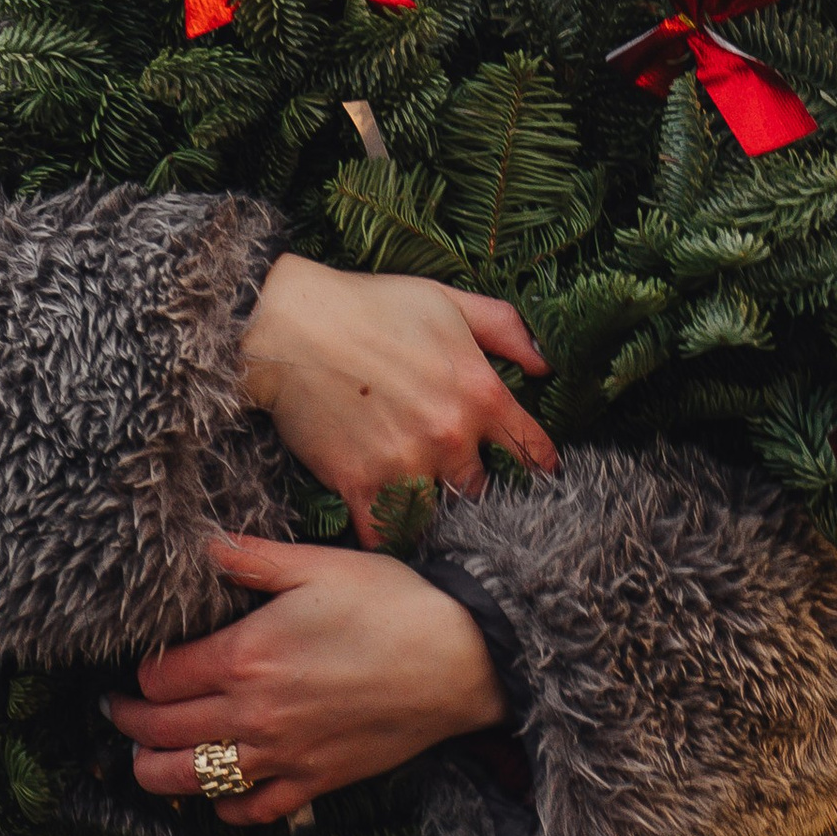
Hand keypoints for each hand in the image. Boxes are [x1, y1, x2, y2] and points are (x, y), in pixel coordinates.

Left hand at [106, 532, 505, 825]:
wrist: (460, 661)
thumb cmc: (392, 603)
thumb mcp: (317, 564)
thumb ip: (251, 557)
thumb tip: (201, 545)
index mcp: (246, 655)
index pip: (159, 679)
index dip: (138, 674)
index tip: (133, 667)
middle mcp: (253, 714)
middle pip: (162, 733)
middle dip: (129, 724)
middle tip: (116, 712)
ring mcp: (282, 755)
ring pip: (192, 782)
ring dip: (155, 774)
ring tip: (144, 759)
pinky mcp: (315, 782)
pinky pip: (252, 811)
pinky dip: (224, 808)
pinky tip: (216, 794)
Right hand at [239, 252, 555, 542]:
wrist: (290, 326)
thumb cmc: (370, 306)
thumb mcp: (448, 301)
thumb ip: (505, 329)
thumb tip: (547, 364)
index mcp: (479, 391)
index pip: (530, 447)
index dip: (537, 464)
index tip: (535, 476)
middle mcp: (450, 435)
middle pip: (483, 489)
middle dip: (475, 488)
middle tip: (464, 489)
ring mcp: (405, 464)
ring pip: (439, 514)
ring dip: (434, 513)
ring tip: (427, 510)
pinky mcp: (361, 484)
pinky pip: (387, 532)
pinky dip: (389, 534)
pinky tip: (389, 525)